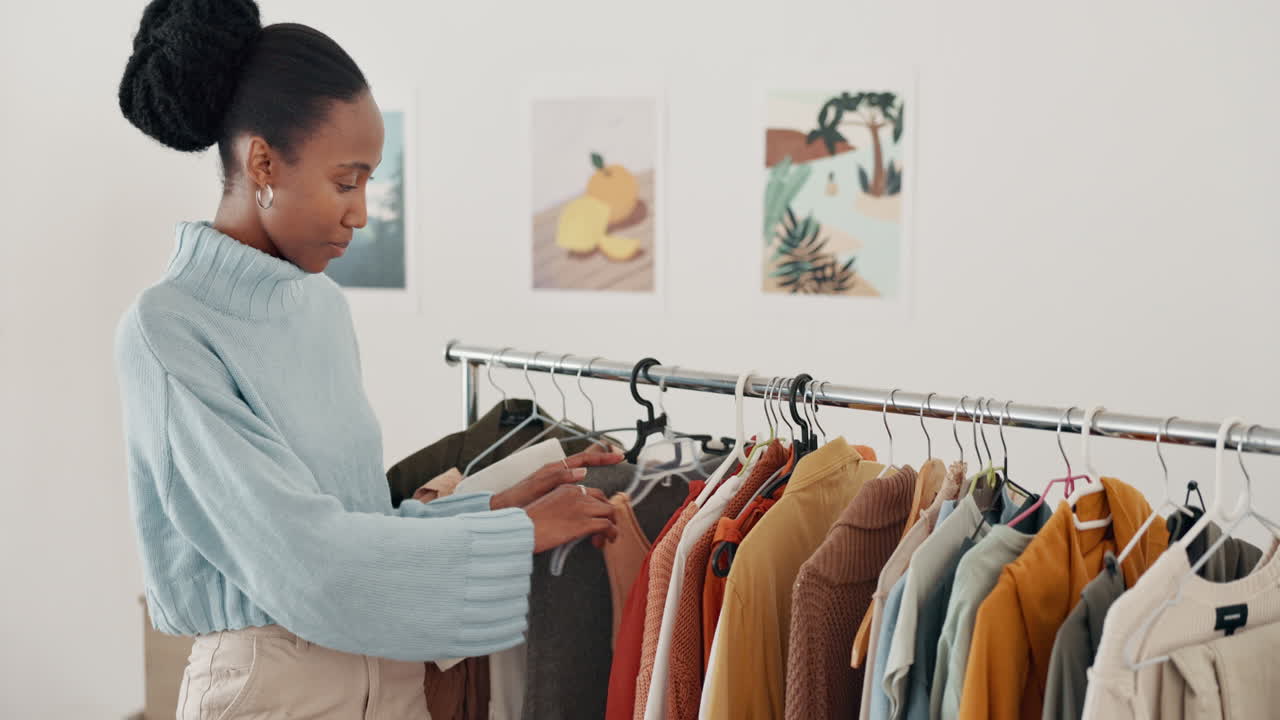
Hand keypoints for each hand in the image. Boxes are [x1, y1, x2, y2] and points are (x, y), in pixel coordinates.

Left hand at [489, 450, 624, 510]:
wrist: (504, 509)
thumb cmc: (518, 498)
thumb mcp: (538, 486)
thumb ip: (559, 477)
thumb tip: (583, 471)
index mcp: (555, 468)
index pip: (584, 458)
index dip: (602, 457)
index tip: (619, 456)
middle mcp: (558, 473)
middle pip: (585, 461)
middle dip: (602, 459)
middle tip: (619, 459)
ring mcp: (557, 482)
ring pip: (582, 475)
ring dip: (596, 474)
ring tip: (610, 476)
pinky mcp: (555, 493)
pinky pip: (577, 487)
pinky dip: (587, 489)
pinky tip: (593, 498)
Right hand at [524, 484, 618, 552]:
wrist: (522, 529)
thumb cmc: (528, 523)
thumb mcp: (547, 507)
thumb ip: (563, 507)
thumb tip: (571, 520)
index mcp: (566, 488)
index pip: (592, 493)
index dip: (598, 507)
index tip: (596, 519)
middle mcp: (576, 494)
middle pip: (603, 500)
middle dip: (607, 515)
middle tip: (603, 530)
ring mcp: (581, 508)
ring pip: (609, 511)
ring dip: (611, 525)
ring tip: (605, 538)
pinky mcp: (584, 523)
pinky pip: (607, 525)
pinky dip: (611, 533)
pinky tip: (606, 541)